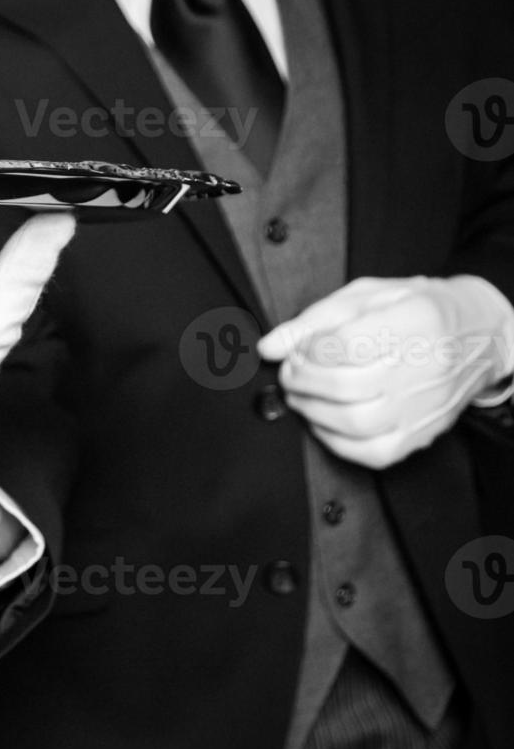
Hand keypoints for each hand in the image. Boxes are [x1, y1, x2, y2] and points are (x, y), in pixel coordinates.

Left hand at [257, 275, 513, 468]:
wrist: (478, 335)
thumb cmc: (416, 310)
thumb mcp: (368, 296)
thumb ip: (314, 320)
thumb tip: (269, 347)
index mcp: (415, 321)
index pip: (345, 345)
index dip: (308, 349)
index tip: (300, 347)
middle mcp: (425, 367)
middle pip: (344, 386)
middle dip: (301, 380)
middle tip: (291, 372)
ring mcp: (424, 406)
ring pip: (354, 422)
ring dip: (310, 409)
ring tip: (301, 393)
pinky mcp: (420, 434)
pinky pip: (369, 452)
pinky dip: (334, 439)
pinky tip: (324, 418)